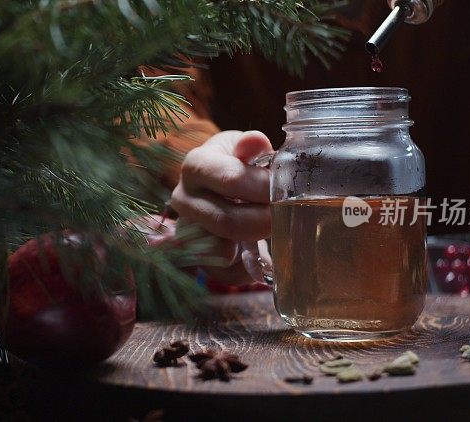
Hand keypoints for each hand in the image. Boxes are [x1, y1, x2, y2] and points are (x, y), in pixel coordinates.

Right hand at [170, 130, 272, 284]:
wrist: (224, 187)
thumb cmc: (240, 164)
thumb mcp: (245, 148)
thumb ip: (251, 146)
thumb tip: (255, 142)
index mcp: (196, 165)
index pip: (231, 179)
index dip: (264, 187)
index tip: (285, 188)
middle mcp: (183, 198)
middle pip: (227, 221)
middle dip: (264, 220)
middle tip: (286, 215)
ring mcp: (186, 230)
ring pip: (222, 250)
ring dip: (255, 242)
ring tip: (270, 227)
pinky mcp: (197, 258)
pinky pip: (224, 273)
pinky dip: (248, 267)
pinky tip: (258, 250)